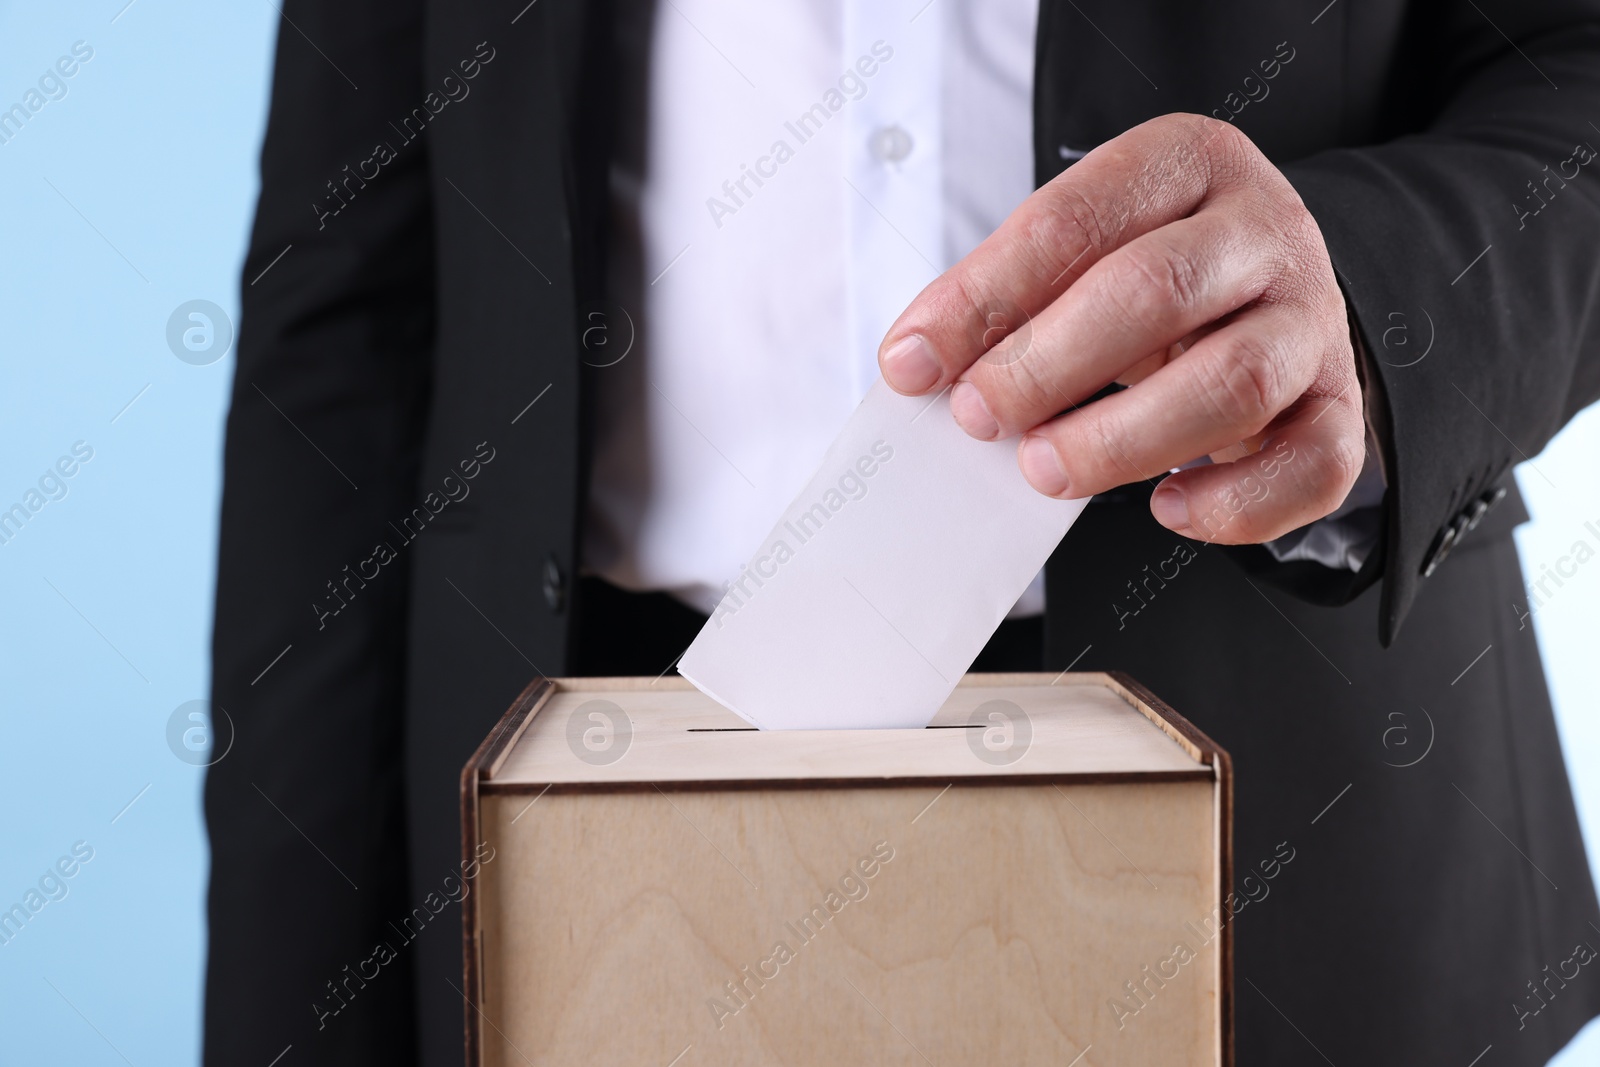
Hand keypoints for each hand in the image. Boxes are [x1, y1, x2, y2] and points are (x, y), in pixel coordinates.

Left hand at [877, 113, 1364, 543]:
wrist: (1270, 294)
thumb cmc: (1151, 277)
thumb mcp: (1080, 254)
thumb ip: (1005, 298)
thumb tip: (917, 365)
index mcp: (1188, 164)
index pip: (1076, 219)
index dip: (986, 295)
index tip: (913, 362)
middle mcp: (1264, 231)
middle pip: (1157, 291)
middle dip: (1049, 363)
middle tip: (980, 416)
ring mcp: (1313, 321)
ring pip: (1234, 382)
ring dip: (1123, 438)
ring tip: (1044, 468)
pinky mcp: (1340, 407)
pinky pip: (1314, 464)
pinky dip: (1236, 503)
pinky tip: (1168, 510)